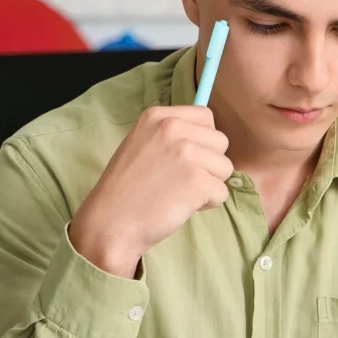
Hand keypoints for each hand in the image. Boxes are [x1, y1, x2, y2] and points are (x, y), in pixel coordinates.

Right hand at [69, 106, 232, 277]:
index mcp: (159, 116)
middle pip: (221, 142)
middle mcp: (173, 128)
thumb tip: (209, 139)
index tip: (187, 158)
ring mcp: (187, 153)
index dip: (204, 141)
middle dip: (209, 164)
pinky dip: (207, 204)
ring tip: (180, 192)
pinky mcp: (198, 180)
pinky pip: (222, 192)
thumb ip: (174, 136)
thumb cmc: (127, 188)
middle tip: (182, 179)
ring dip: (209, 185)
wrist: (111, 221)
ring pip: (226, 167)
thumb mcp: (142, 144)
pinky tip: (181, 205)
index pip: (206, 116)